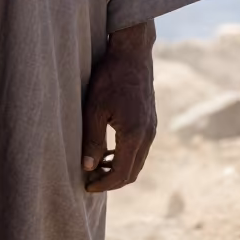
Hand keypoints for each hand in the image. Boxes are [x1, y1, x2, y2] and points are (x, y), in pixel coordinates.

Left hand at [82, 19, 156, 192]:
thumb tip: (88, 166)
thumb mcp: (95, 108)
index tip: (87, 185)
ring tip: (97, 165)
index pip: (121, 173)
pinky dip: (126, 156)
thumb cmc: (110, 77)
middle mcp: (147, 135)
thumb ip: (92, 139)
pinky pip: (140, 148)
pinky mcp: (150, 120)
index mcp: (134, 135)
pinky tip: (109, 149)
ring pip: (137, 161)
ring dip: (119, 168)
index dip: (103, 184)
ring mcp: (151, 128)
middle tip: (90, 179)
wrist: (132, 53)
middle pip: (132, 172)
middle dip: (111, 180)